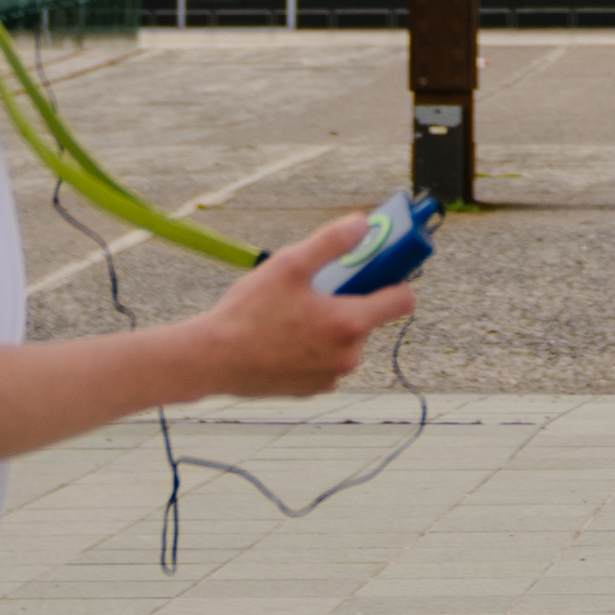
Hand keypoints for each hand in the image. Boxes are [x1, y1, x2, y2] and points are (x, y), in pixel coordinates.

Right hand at [188, 216, 417, 399]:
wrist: (211, 360)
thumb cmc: (248, 313)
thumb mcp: (289, 264)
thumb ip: (332, 241)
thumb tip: (363, 224)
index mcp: (349, 323)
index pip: (403, 301)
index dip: (395, 279)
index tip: (380, 268)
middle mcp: (348, 356)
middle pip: (368, 319)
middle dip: (348, 300)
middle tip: (316, 288)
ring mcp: (331, 377)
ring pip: (344, 341)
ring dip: (329, 326)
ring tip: (291, 314)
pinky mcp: (312, 390)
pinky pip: (325, 361)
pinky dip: (313, 348)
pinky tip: (283, 338)